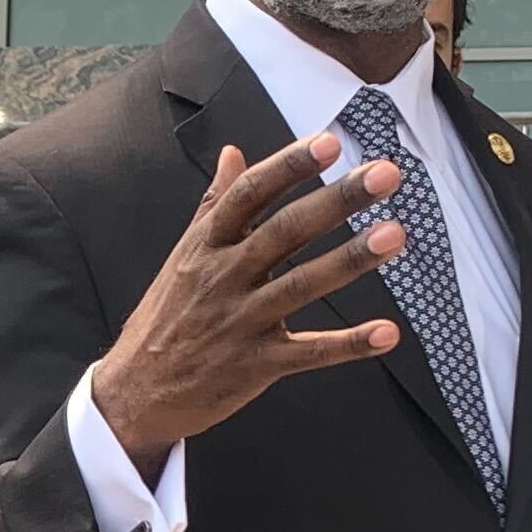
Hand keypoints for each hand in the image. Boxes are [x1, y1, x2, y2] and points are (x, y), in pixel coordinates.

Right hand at [86, 132, 410, 467]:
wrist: (135, 390)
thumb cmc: (167, 315)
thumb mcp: (184, 254)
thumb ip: (215, 203)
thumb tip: (235, 154)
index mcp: (207, 244)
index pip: (251, 194)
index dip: (289, 166)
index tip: (329, 141)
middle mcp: (223, 276)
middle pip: (285, 231)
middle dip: (337, 201)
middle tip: (385, 175)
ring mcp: (240, 321)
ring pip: (301, 285)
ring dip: (350, 260)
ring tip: (396, 235)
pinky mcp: (256, 365)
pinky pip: (309, 352)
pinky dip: (349, 344)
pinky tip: (387, 333)